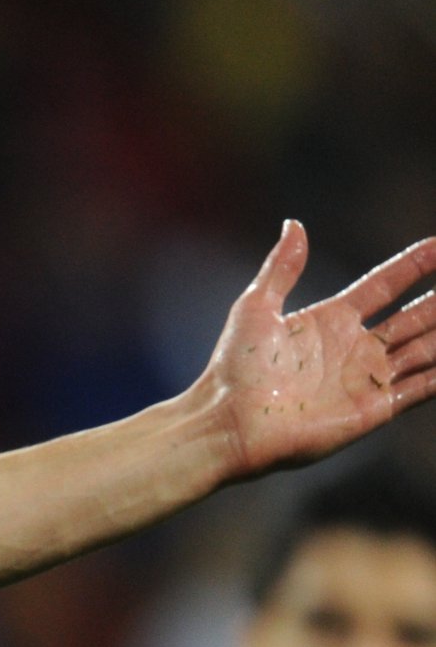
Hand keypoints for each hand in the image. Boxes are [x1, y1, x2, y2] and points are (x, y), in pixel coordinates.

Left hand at [202, 221, 435, 476]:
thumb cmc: (235, 368)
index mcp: (330, 319)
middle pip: (414, 317)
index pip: (384, 285)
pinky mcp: (374, 409)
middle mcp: (354, 347)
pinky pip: (422, 388)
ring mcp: (366, 378)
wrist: (230, 423)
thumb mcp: (256, 308)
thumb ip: (281, 268)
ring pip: (426, 349)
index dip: (413, 265)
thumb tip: (294, 224)